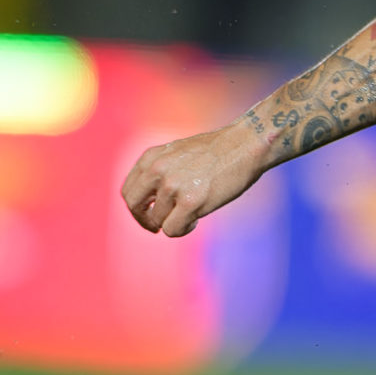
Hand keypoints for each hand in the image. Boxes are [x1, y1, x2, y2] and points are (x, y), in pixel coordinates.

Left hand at [121, 121, 269, 237]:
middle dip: (145, 220)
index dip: (137, 208)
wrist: (246, 145)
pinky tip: (197, 219)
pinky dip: (183, 229)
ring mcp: (172, 186)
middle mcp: (157, 171)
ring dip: (174, 221)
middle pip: (134, 207)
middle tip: (157, 226)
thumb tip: (151, 200)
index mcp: (151, 158)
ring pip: (158, 220)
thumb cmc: (218, 150)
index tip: (150, 213)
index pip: (129, 190)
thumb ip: (161, 171)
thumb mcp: (178, 153)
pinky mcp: (190, 202)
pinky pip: (173, 229)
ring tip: (194, 212)